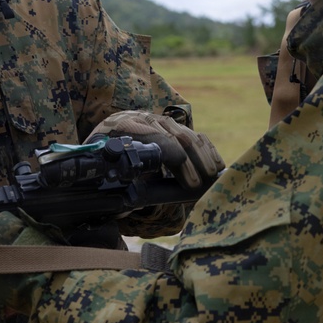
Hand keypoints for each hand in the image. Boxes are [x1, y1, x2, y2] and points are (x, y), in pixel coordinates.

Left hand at [87, 110, 224, 189]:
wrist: (106, 137)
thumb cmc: (105, 160)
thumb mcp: (105, 168)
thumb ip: (117, 181)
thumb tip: (129, 203)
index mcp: (123, 127)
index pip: (154, 136)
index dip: (172, 154)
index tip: (186, 175)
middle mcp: (144, 119)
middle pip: (175, 136)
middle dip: (191, 162)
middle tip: (198, 185)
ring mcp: (161, 121)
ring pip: (188, 135)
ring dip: (203, 157)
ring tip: (211, 177)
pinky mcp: (173, 126)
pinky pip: (195, 135)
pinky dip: (208, 151)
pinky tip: (216, 166)